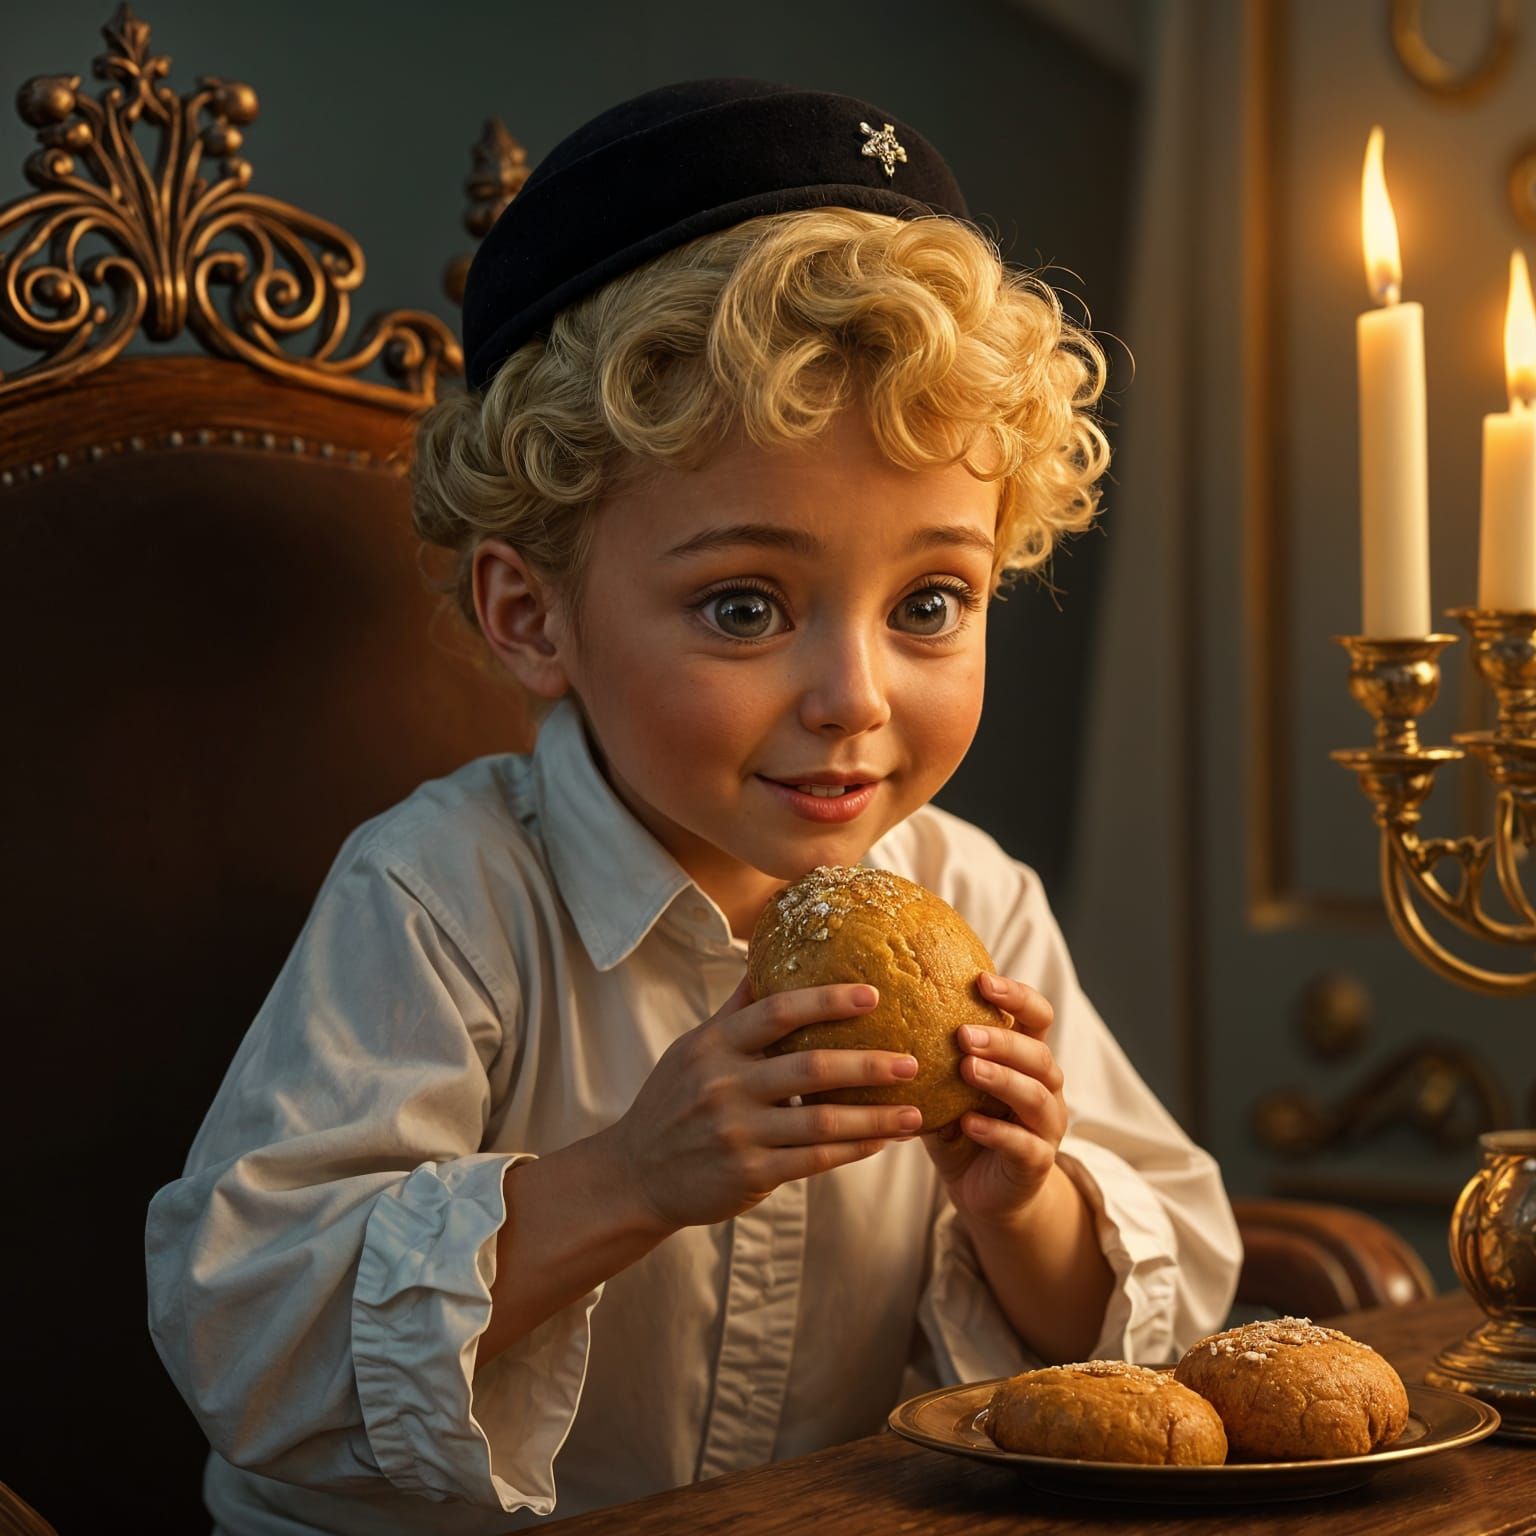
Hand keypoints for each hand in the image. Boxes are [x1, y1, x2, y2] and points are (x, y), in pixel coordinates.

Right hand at [608, 977, 921, 1231]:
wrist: (635, 1174)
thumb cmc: (674, 1101)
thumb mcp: (693, 1049)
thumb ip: (736, 1010)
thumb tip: (767, 954)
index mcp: (713, 1045)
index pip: (777, 1013)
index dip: (826, 1001)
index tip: (872, 994)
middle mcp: (724, 1085)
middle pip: (809, 1068)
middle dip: (867, 1064)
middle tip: (912, 1060)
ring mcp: (736, 1132)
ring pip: (820, 1123)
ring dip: (874, 1118)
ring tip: (916, 1112)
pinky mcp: (748, 1174)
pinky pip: (813, 1161)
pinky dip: (853, 1151)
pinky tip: (883, 1141)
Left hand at [922, 973, 1066, 1228]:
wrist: (984, 1191)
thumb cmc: (961, 1126)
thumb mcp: (945, 1088)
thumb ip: (932, 1056)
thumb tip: (879, 1013)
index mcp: (1027, 1059)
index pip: (1036, 1016)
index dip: (1017, 996)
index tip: (981, 980)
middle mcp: (1045, 1087)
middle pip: (1038, 1053)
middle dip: (1002, 1040)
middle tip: (963, 1034)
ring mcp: (1046, 1126)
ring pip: (1034, 1095)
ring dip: (1001, 1079)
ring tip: (967, 1068)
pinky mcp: (1036, 1162)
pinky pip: (1023, 1143)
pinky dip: (996, 1131)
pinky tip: (967, 1122)